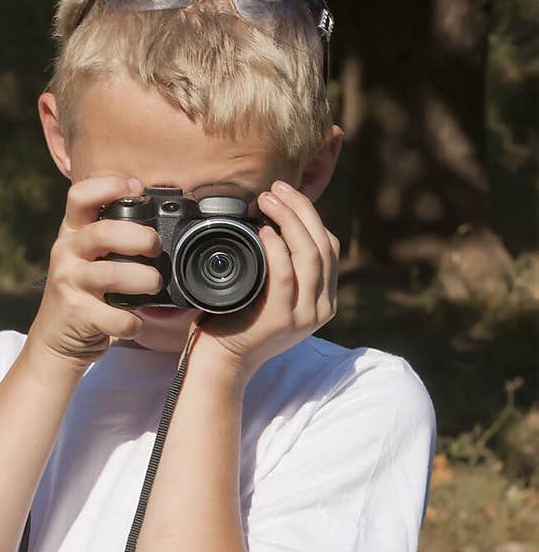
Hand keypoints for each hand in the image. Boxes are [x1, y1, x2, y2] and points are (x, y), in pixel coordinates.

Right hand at [26, 175, 163, 369]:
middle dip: (139, 237)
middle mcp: (66, 253)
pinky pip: (113, 315)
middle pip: (102, 232)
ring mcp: (68, 283)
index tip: (137, 187)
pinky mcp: (76, 313)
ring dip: (143, 279)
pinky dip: (132, 321)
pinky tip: (135, 322)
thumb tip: (162, 226)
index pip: (80, 195)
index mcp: (72, 233)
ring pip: (110, 274)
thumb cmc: (83, 295)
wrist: (55, 340)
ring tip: (154, 284)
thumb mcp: (88, 259)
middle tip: (156, 248)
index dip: (109, 185)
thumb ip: (113, 240)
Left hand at [195, 181, 339, 377]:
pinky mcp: (282, 320)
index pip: (329, 247)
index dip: (310, 215)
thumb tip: (274, 223)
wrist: (222, 362)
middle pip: (322, 245)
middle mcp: (320, 309)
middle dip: (300, 209)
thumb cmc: (238, 323)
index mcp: (322, 300)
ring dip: (289, 220)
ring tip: (268, 200)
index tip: (286, 195)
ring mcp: (303, 316)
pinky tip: (265, 232)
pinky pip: (285, 276)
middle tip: (276, 189)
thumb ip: (281, 268)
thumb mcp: (269, 293)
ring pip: (309, 255)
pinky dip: (277, 249)